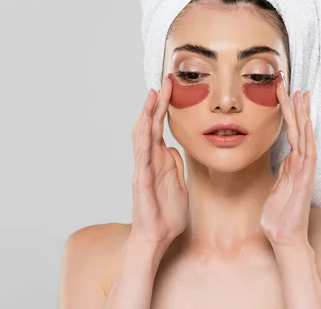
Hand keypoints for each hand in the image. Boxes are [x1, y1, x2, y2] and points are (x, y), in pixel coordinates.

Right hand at [130, 74, 188, 246]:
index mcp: (159, 160)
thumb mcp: (178, 184)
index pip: (160, 127)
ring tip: (151, 97)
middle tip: (163, 82)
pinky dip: (142, 142)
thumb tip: (173, 148)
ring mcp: (143, 170)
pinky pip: (141, 158)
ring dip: (146, 116)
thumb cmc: (166, 214)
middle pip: (149, 126)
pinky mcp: (142, 183)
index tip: (171, 87)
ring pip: (142, 137)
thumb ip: (174, 165)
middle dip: (155, 104)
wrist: (157, 237)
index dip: (164, 107)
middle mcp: (149, 161)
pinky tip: (145, 127)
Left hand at [260, 82, 316, 248]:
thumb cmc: (279, 216)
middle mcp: (300, 165)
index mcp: (291, 165)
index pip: (291, 134)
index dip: (288, 114)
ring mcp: (304, 172)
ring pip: (305, 138)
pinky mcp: (304, 182)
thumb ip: (282, 172)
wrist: (284, 237)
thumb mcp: (276, 188)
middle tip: (292, 86)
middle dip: (295, 108)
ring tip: (301, 96)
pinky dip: (308, 138)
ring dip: (303, 117)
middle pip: (299, 131)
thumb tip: (284, 159)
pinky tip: (307, 124)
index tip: (284, 95)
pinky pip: (307, 156)